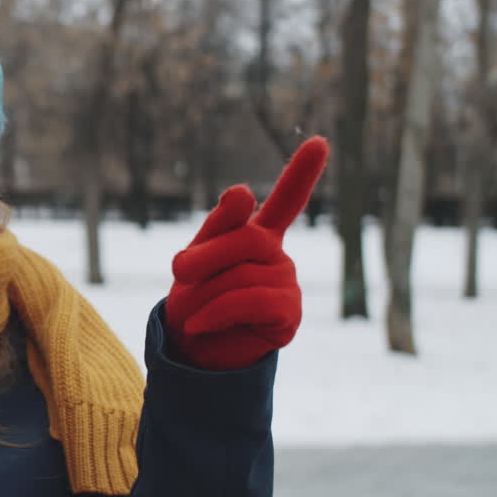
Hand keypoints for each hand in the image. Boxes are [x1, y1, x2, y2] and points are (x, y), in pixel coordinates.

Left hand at [164, 136, 328, 369]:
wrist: (192, 354)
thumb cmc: (193, 301)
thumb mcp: (193, 261)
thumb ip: (216, 228)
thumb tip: (242, 190)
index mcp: (257, 236)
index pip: (286, 202)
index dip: (302, 173)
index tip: (320, 142)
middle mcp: (278, 256)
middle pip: (247, 238)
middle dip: (205, 255)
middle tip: (177, 271)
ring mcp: (287, 285)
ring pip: (243, 275)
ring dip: (204, 295)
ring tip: (191, 314)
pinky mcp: (288, 315)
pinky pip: (251, 301)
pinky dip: (217, 312)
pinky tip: (201, 325)